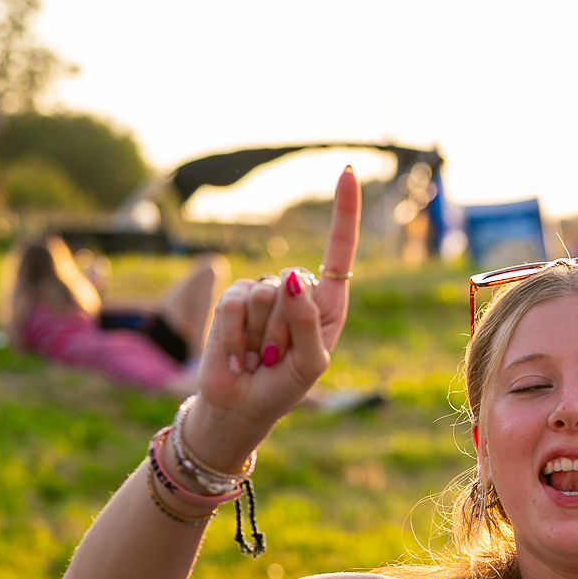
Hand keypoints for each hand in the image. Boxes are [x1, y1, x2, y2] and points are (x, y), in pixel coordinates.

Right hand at [186, 167, 360, 463]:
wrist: (241, 406)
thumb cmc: (284, 387)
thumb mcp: (310, 362)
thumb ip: (306, 321)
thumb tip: (291, 275)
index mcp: (327, 304)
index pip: (338, 251)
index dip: (343, 213)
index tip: (346, 171)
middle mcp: (296, 292)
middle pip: (298, 284)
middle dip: (289, 327)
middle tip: (278, 357)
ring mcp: (263, 293)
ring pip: (268, 293)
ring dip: (264, 334)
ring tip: (260, 356)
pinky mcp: (231, 300)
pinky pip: (237, 302)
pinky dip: (238, 334)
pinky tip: (239, 353)